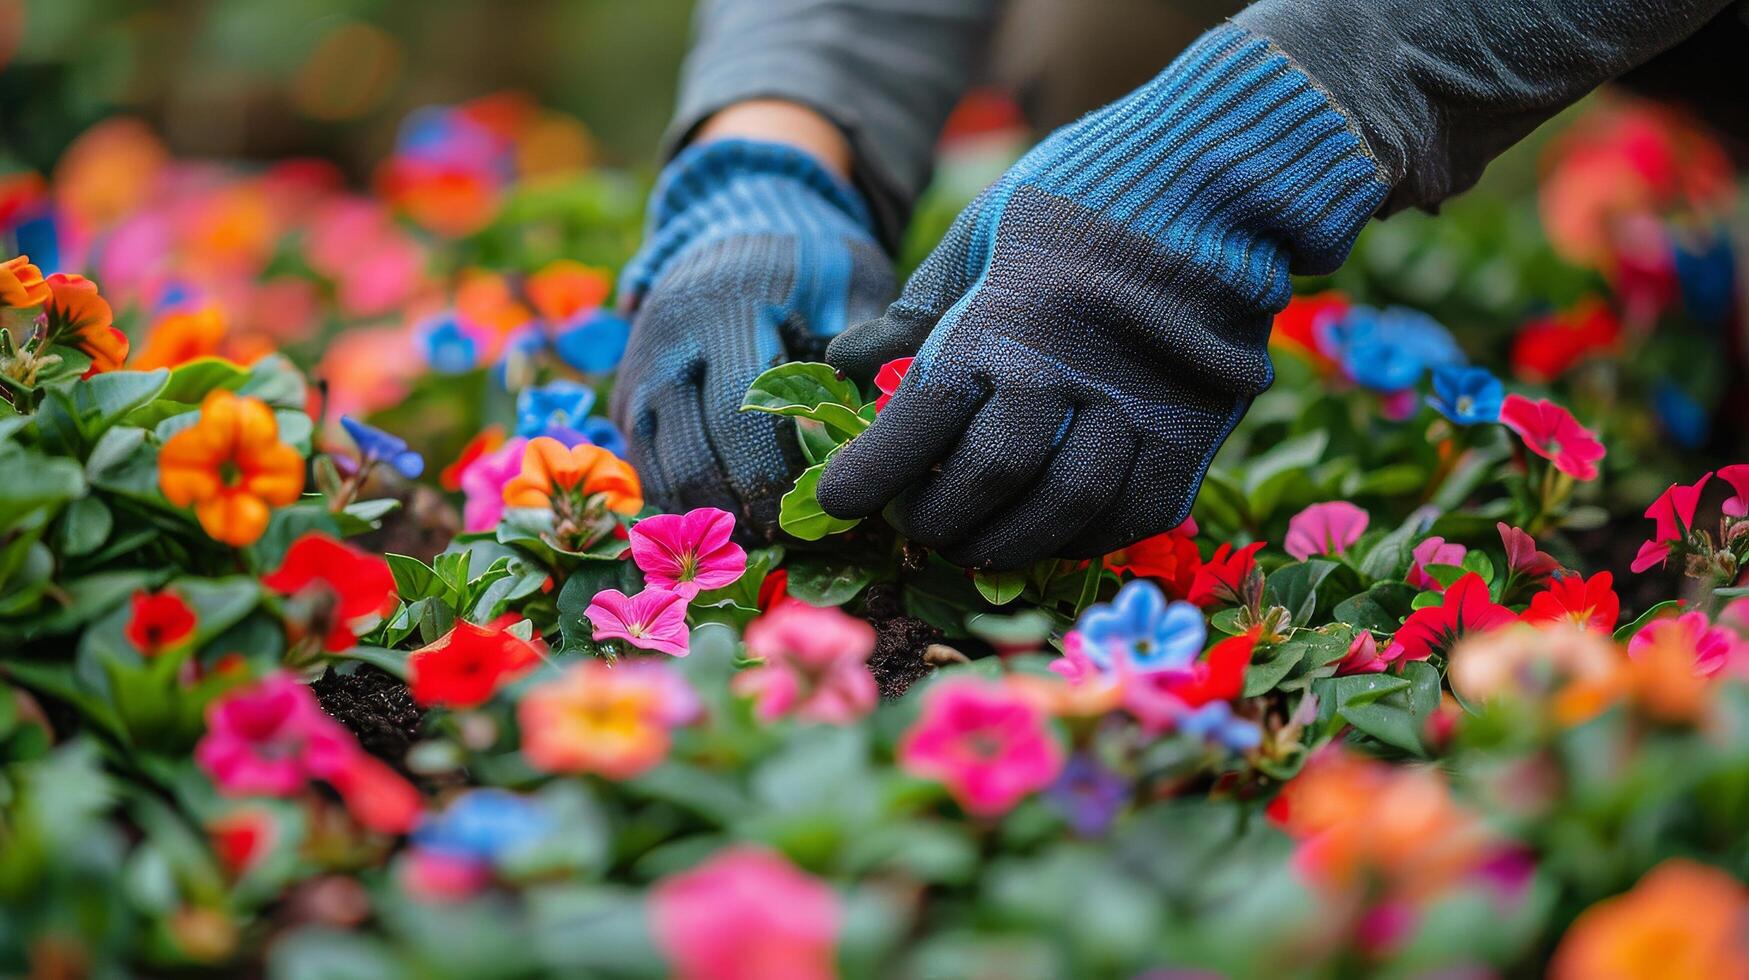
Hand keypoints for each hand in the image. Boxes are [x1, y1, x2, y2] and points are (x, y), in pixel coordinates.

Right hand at [612, 137, 892, 537]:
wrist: (739, 215)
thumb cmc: (811, 257)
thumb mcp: (852, 278)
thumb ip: (868, 344)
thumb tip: (883, 423)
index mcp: (726, 308)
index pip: (737, 416)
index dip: (771, 475)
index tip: (814, 511)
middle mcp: (667, 341)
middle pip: (687, 455)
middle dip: (737, 509)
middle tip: (787, 540)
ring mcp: (638, 367)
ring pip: (655, 469)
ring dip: (703, 514)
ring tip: (758, 538)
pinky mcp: (628, 391)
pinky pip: (642, 463)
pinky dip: (679, 499)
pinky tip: (726, 518)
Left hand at [817, 24, 1389, 568]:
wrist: (1222, 181)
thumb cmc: (1086, 194)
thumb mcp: (986, 227)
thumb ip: (923, 305)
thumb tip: (851, 360)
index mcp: (1004, 318)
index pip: (919, 422)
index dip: (870, 474)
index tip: (837, 501)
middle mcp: (1067, 372)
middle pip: (986, 479)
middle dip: (935, 518)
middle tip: (915, 524)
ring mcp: (1137, 409)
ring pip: (1060, 511)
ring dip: (1004, 544)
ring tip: (972, 545)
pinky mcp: (1191, 435)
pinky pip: (1128, 516)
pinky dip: (1078, 538)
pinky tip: (1048, 532)